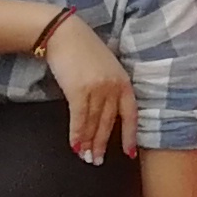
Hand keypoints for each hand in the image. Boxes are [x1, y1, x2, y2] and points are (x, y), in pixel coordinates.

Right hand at [43, 16, 136, 161]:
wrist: (65, 34)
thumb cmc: (84, 52)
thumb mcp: (106, 69)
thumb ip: (110, 88)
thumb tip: (105, 113)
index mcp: (124, 82)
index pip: (131, 114)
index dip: (131, 135)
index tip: (130, 153)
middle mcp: (114, 87)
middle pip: (110, 122)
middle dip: (104, 144)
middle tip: (98, 161)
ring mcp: (98, 89)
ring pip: (94, 123)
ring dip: (89, 143)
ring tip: (86, 158)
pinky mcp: (79, 90)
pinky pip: (80, 118)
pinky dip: (77, 134)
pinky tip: (75, 146)